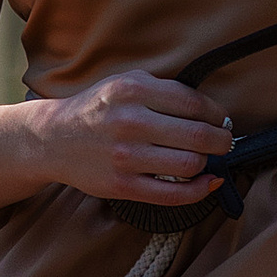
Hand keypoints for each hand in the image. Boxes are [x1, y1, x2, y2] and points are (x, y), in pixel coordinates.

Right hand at [32, 68, 232, 207]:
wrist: (53, 138)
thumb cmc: (97, 109)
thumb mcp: (125, 82)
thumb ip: (164, 90)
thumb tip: (210, 111)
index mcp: (133, 90)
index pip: (195, 103)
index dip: (217, 114)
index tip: (221, 121)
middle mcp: (130, 122)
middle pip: (198, 136)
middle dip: (222, 141)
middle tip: (223, 142)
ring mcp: (125, 156)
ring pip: (190, 165)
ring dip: (208, 163)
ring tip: (206, 158)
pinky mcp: (121, 185)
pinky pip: (172, 194)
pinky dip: (199, 190)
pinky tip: (206, 182)